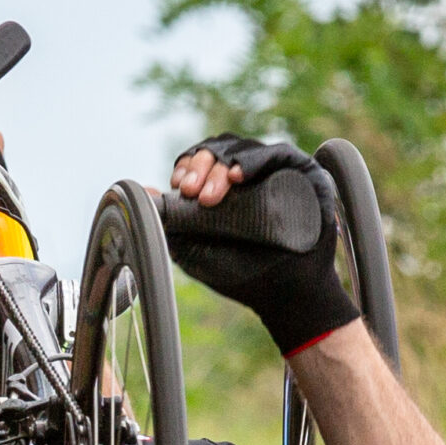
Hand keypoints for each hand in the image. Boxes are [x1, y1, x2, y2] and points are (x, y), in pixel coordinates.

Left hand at [159, 134, 358, 355]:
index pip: (200, 160)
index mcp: (221, 188)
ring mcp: (275, 173)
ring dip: (222, 165)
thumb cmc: (240, 273)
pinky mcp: (303, 173)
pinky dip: (255, 160)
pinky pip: (278, 154)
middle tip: (191, 190)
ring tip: (212, 192)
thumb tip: (143, 192)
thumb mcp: (196, 250)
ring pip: (244, 149)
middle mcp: (248, 175)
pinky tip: (237, 176)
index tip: (178, 184)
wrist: (284, 295)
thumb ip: (170, 223)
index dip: (187, 166)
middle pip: (219, 150)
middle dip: (200, 165)